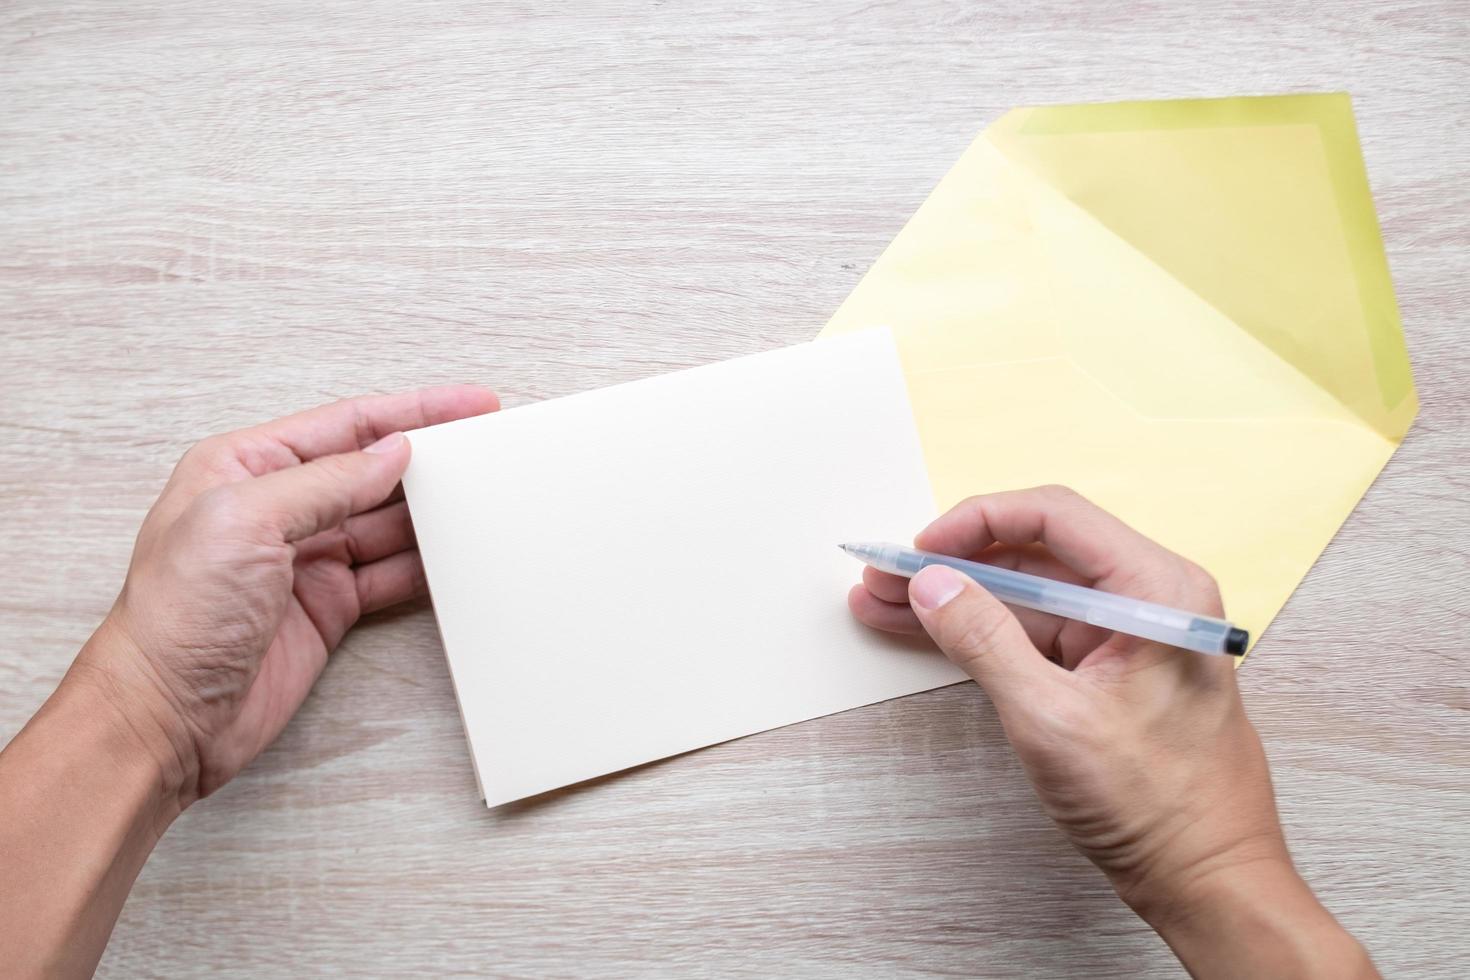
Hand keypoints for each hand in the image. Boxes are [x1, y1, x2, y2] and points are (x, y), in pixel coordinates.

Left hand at [71, 386, 498, 803]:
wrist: (165, 718)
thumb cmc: (176, 618)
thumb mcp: (244, 521)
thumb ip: (324, 482)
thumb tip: (390, 454)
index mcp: (244, 467)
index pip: (345, 424)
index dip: (412, 411)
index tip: (468, 404)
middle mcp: (276, 509)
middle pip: (370, 469)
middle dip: (428, 458)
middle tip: (485, 448)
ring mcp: (304, 560)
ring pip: (385, 522)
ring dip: (431, 512)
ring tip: (481, 498)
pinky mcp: (327, 608)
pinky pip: (389, 574)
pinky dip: (424, 565)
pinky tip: (453, 556)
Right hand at [849, 486, 1374, 977]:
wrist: (1208, 882)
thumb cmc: (1158, 808)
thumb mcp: (1052, 720)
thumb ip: (986, 642)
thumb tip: (933, 586)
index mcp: (1157, 589)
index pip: (1055, 516)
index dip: (977, 522)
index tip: (921, 548)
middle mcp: (1149, 598)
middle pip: (1036, 552)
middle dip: (954, 563)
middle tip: (888, 574)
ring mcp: (1129, 635)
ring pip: (1029, 595)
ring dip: (958, 599)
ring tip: (886, 602)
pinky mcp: (1110, 670)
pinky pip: (1038, 633)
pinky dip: (983, 633)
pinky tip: (928, 631)